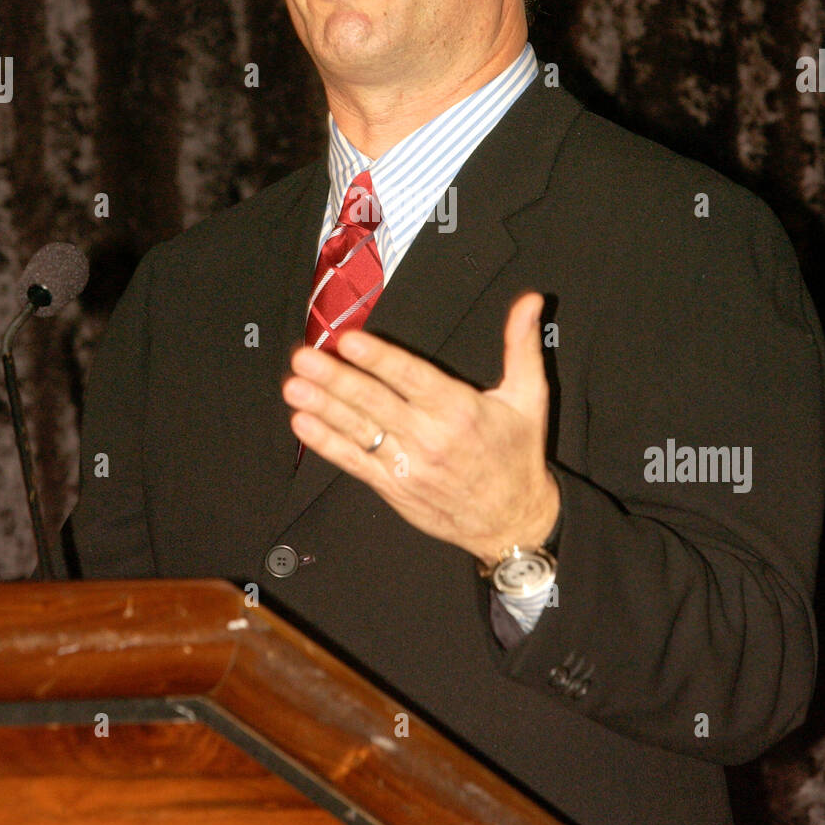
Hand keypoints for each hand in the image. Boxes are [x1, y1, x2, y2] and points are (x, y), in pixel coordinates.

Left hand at [281, 291, 560, 565]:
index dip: (379, 359)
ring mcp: (409, 465)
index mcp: (460, 410)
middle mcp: (431, 437)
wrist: (513, 522)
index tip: (350, 341)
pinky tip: (304, 423)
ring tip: (294, 385)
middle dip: (336, 378)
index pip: (412, 378)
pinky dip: (327, 443)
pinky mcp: (394, 487)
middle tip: (305, 356)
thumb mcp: (529, 397)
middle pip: (375, 402)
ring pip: (360, 430)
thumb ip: (522, 345)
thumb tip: (530, 301)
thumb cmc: (518, 455)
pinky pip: (355, 462)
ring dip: (323, 407)